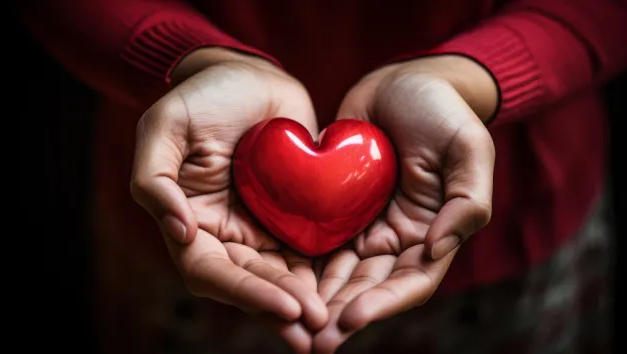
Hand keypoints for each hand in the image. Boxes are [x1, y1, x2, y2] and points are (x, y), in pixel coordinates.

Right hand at [129, 48, 326, 352]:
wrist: (250, 77)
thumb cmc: (203, 97)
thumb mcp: (164, 127)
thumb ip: (154, 179)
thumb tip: (180, 231)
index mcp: (190, 223)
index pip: (211, 272)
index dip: (246, 292)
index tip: (286, 305)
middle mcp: (226, 235)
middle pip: (251, 283)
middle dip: (283, 307)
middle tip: (317, 327)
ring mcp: (261, 228)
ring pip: (282, 275)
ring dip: (306, 301)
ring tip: (333, 322)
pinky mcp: (293, 216)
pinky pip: (307, 249)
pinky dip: (324, 272)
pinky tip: (348, 288)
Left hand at [312, 55, 496, 352]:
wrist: (405, 81)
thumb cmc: (443, 112)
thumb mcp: (467, 150)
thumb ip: (466, 202)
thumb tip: (436, 248)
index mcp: (431, 233)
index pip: (408, 282)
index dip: (382, 304)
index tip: (350, 318)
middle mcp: (395, 238)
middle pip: (368, 287)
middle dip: (340, 315)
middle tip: (312, 342)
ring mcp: (363, 224)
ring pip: (338, 272)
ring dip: (317, 300)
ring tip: (291, 324)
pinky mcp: (335, 206)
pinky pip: (317, 240)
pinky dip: (300, 264)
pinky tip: (278, 281)